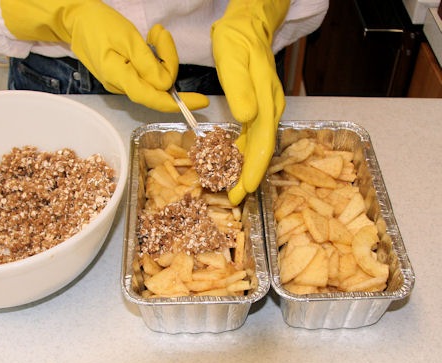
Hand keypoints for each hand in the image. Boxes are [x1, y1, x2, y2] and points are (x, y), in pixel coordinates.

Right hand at [1, 0, 207, 111]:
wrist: (76, 19)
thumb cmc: (99, 25)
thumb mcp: (127, 39)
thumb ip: (147, 63)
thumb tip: (166, 84)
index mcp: (119, 78)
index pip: (154, 98)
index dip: (180, 103)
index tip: (201, 101)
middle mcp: (121, 86)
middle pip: (157, 87)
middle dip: (169, 63)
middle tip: (161, 35)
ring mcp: (122, 82)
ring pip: (154, 80)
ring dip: (161, 57)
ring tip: (154, 34)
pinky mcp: (123, 75)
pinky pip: (146, 73)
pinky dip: (153, 58)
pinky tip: (147, 41)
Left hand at [211, 0, 289, 204]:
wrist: (249, 23)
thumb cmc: (238, 40)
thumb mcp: (234, 60)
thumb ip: (241, 89)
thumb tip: (247, 118)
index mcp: (266, 100)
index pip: (262, 143)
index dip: (254, 169)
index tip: (244, 189)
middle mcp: (271, 107)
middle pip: (263, 148)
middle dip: (250, 175)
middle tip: (235, 198)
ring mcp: (267, 106)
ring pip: (259, 143)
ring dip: (247, 166)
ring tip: (234, 186)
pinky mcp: (259, 105)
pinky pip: (253, 134)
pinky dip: (244, 150)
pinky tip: (234, 160)